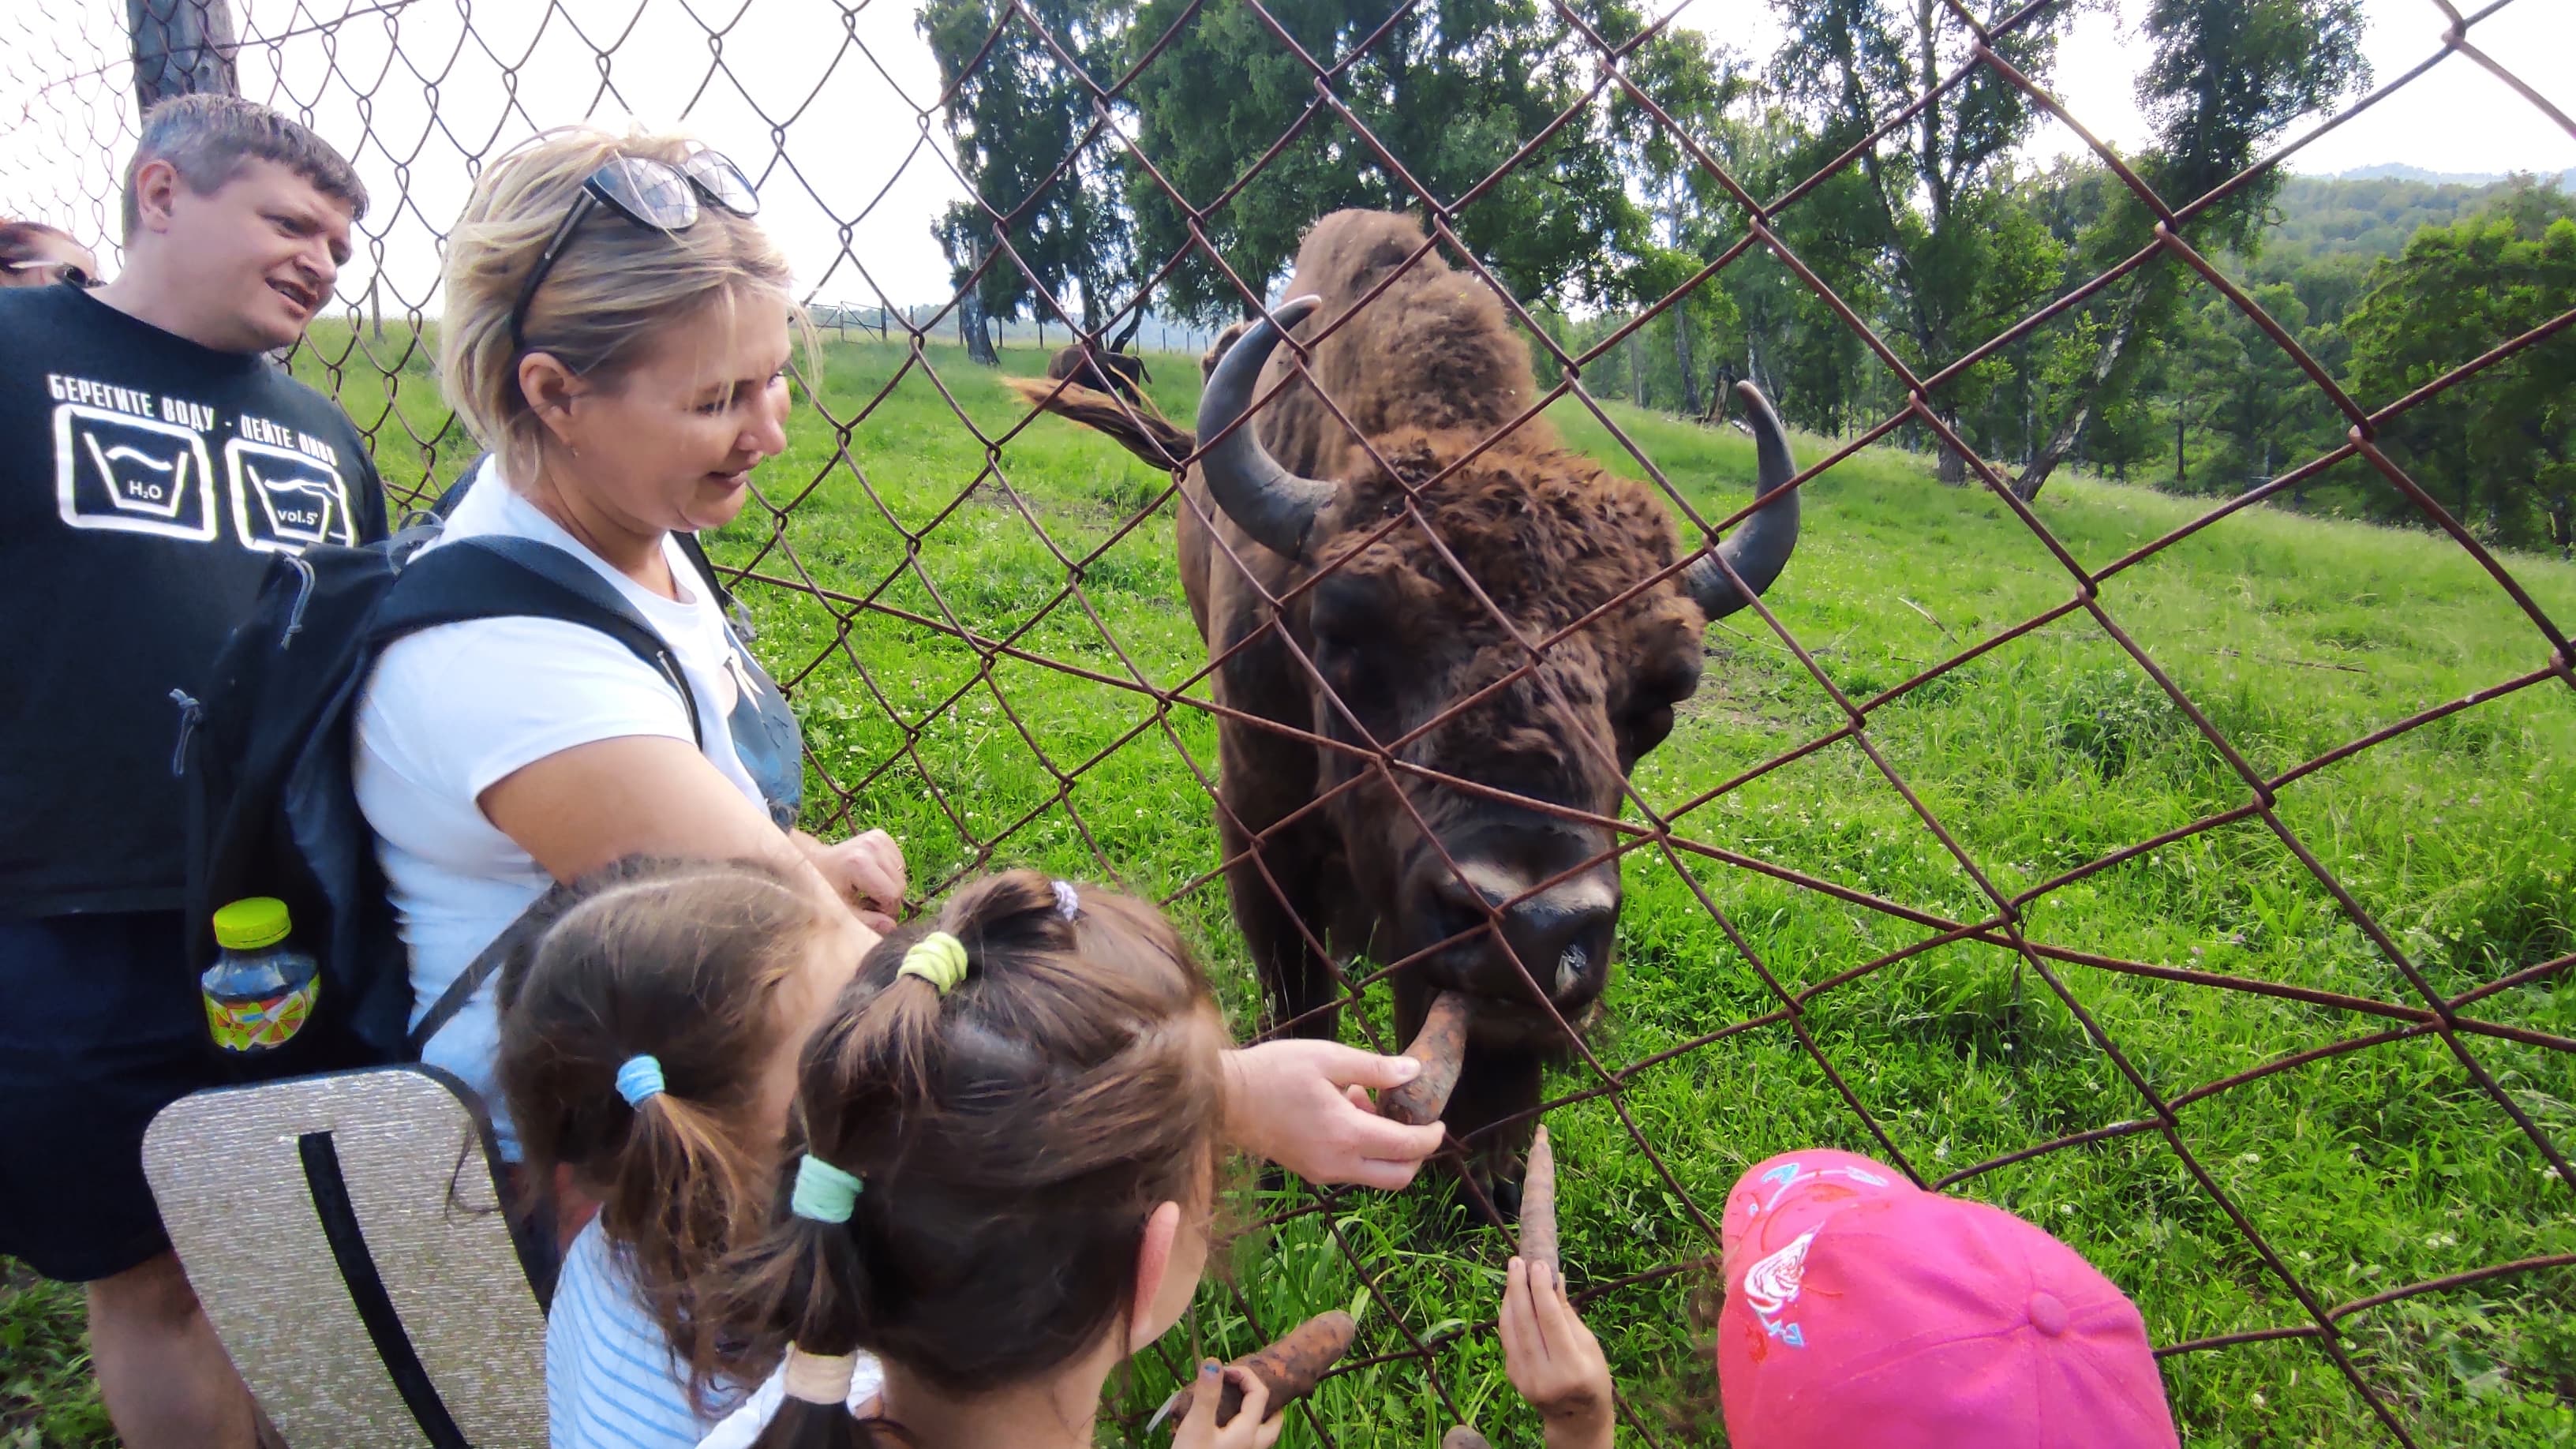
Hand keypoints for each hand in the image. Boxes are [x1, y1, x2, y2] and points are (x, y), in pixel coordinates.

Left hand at [799, 829, 904, 931]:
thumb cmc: (825, 888)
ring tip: (870, 890)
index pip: (891, 894)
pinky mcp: (881, 836)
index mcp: (859, 863)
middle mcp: (871, 846)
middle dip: (889, 899)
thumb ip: (867, 921)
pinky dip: (891, 874)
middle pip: (899, 884)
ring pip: (902, 874)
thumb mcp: (842, 910)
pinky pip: (899, 862)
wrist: (816, 862)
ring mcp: (877, 838)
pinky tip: (874, 877)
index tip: (873, 914)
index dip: (886, 910)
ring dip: (890, 887)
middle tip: (870, 904)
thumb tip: (892, 927)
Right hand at [1173, 1362, 1283, 1448]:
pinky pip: (1246, 1445)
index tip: (1222, 1370)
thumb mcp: (1196, 1426)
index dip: (1245, 1375)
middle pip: (1273, 1422)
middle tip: (1244, 1388)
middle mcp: (1252, 1447)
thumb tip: (1214, 1362)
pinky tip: (1223, 1429)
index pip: (1260, 1394)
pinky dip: (1242, 1431)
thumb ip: (1207, 1394)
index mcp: (1248, 1433)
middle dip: (1264, 1401)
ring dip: (1255, 1418)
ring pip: (1261, 1437)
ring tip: (1237, 1406)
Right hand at [1220, 1040, 1447, 1189]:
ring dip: (1386, 1148)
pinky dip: (1363, 1149)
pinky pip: (1352, 1169)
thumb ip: (1375, 1068)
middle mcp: (1338, 1163)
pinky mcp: (1310, 1172)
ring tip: (1366, 1102)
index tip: (1439, 1119)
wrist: (1224, 1099)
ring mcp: (1323, 1172)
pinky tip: (1345, 1111)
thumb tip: (1413, 1071)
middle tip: (1414, 1121)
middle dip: (1416, 1153)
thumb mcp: (1328, 1058)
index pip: (1407, 1147)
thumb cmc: (1274, 1072)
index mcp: (1347, 1134)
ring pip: (1375, 1175)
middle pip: (1398, 1176)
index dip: (1431, 1136)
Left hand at [1500, 1257, 1613, 1448]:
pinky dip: (1508, 1315)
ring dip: (1510, 1298)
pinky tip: (1512, 1297)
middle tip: (1517, 1262)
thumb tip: (1554, 1276)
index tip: (1538, 1265)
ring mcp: (1525, 1380)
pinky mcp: (1513, 1378)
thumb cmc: (1591, 1376)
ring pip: (1511, 1330)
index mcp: (1571, 1369)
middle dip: (1520, 1288)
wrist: (1576, 1417)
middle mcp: (1545, 1377)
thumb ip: (1567, 1314)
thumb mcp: (1588, 1345)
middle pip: (1525, 1323)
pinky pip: (1507, 1339)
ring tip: (1513, 1273)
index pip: (1551, 1321)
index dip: (1542, 1290)